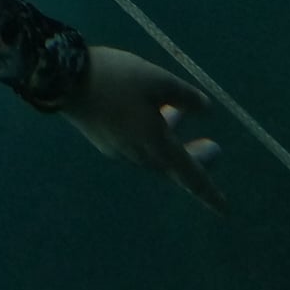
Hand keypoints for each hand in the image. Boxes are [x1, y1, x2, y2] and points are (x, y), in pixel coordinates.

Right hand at [60, 46, 224, 212]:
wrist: (63, 79)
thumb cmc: (116, 79)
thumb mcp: (157, 80)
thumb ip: (185, 97)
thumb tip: (206, 110)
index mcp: (156, 145)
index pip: (190, 176)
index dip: (209, 193)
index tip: (225, 210)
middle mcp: (139, 155)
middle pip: (173, 166)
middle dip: (195, 158)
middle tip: (214, 147)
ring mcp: (119, 150)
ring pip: (153, 153)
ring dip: (172, 140)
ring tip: (178, 116)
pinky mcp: (104, 140)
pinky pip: (136, 144)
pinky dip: (151, 133)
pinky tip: (148, 110)